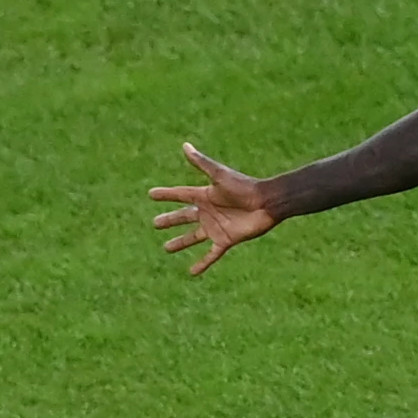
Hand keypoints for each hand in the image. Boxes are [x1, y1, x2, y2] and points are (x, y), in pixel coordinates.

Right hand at [148, 144, 278, 274]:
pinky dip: (202, 263)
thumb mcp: (219, 175)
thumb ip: (201, 163)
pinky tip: (192, 272)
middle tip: (155, 224)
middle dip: (169, 220)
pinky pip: (211, 255)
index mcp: (205, 195)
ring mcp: (216, 227)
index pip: (180, 195)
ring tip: (166, 248)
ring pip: (193, 237)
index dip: (166, 195)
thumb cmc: (244, 187)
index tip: (151, 194)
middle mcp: (208, 212)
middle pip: (183, 217)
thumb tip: (185, 145)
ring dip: (180, 243)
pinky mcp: (226, 240)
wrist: (266, 203)